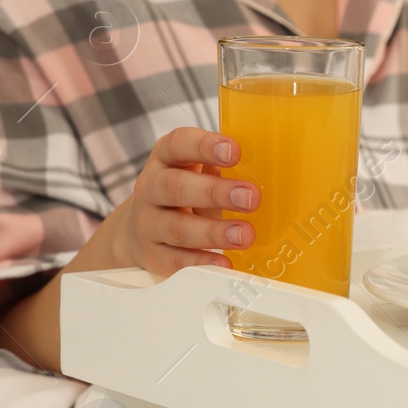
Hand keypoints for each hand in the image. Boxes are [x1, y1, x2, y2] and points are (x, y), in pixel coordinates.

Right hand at [110, 127, 258, 273]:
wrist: (138, 228)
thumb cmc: (184, 193)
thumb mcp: (197, 172)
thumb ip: (222, 168)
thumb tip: (268, 168)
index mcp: (166, 159)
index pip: (178, 144)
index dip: (205, 146)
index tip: (235, 151)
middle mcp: (151, 188)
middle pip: (175, 187)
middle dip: (216, 193)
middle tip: (251, 198)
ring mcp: (148, 223)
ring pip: (177, 228)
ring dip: (214, 233)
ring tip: (244, 235)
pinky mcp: (152, 254)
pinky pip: (174, 260)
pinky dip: (200, 262)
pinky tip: (225, 263)